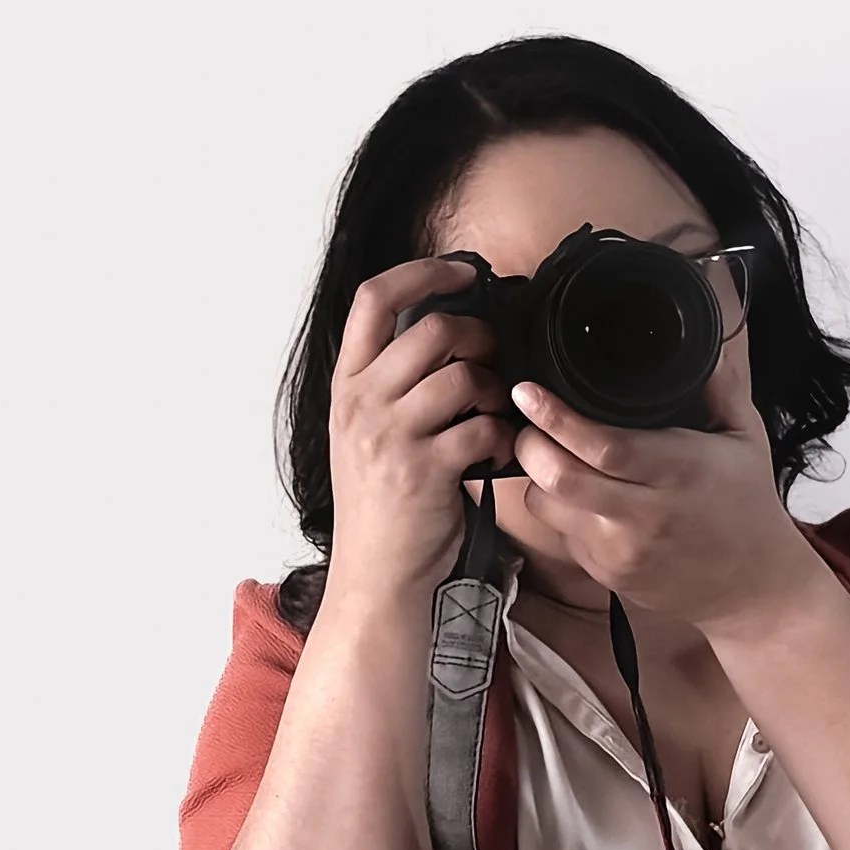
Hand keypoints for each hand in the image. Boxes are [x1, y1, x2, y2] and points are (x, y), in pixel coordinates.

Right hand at [323, 258, 515, 604]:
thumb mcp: (366, 435)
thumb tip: (446, 338)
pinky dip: (503, 440)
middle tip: (494, 361)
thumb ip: (391, 385)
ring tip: (497, 415)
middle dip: (479, 337)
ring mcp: (390, 436)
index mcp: (347, 386)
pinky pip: (483, 429)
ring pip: (464, 376)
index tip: (460, 272)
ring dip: (496, 391)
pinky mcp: (425, 471)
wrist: (375, 578)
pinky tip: (496, 456)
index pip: (374, 298)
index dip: (422, 272)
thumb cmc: (381, 508)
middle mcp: (361, 404)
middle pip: (433, 329)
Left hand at [502, 318, 816, 633]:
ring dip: (536, 477)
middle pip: (559, 477)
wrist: (754, 587)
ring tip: (547, 454)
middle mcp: (644, 515)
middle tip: (526, 420)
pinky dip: (558, 508)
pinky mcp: (607, 574)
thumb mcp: (746, 438)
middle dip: (529, 443)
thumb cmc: (748, 507)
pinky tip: (577, 492)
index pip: (602, 445)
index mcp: (678, 471)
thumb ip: (722, 388)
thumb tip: (707, 345)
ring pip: (546, 507)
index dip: (556, 418)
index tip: (528, 391)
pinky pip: (561, 534)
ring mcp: (621, 550)